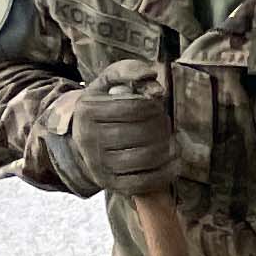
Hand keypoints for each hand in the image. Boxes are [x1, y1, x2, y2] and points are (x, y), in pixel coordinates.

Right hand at [53, 59, 175, 191]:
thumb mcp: (108, 83)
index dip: (154, 106)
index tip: (155, 105)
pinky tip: (172, 160)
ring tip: (169, 140)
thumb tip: (151, 74)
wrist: (83, 140)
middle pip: (143, 133)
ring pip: (147, 157)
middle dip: (162, 126)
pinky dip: (167, 171)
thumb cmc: (104, 107)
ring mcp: (99, 164)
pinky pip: (146, 182)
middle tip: (163, 123)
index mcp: (88, 110)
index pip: (135, 108)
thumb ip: (128, 71)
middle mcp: (89, 138)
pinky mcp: (111, 184)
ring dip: (167, 147)